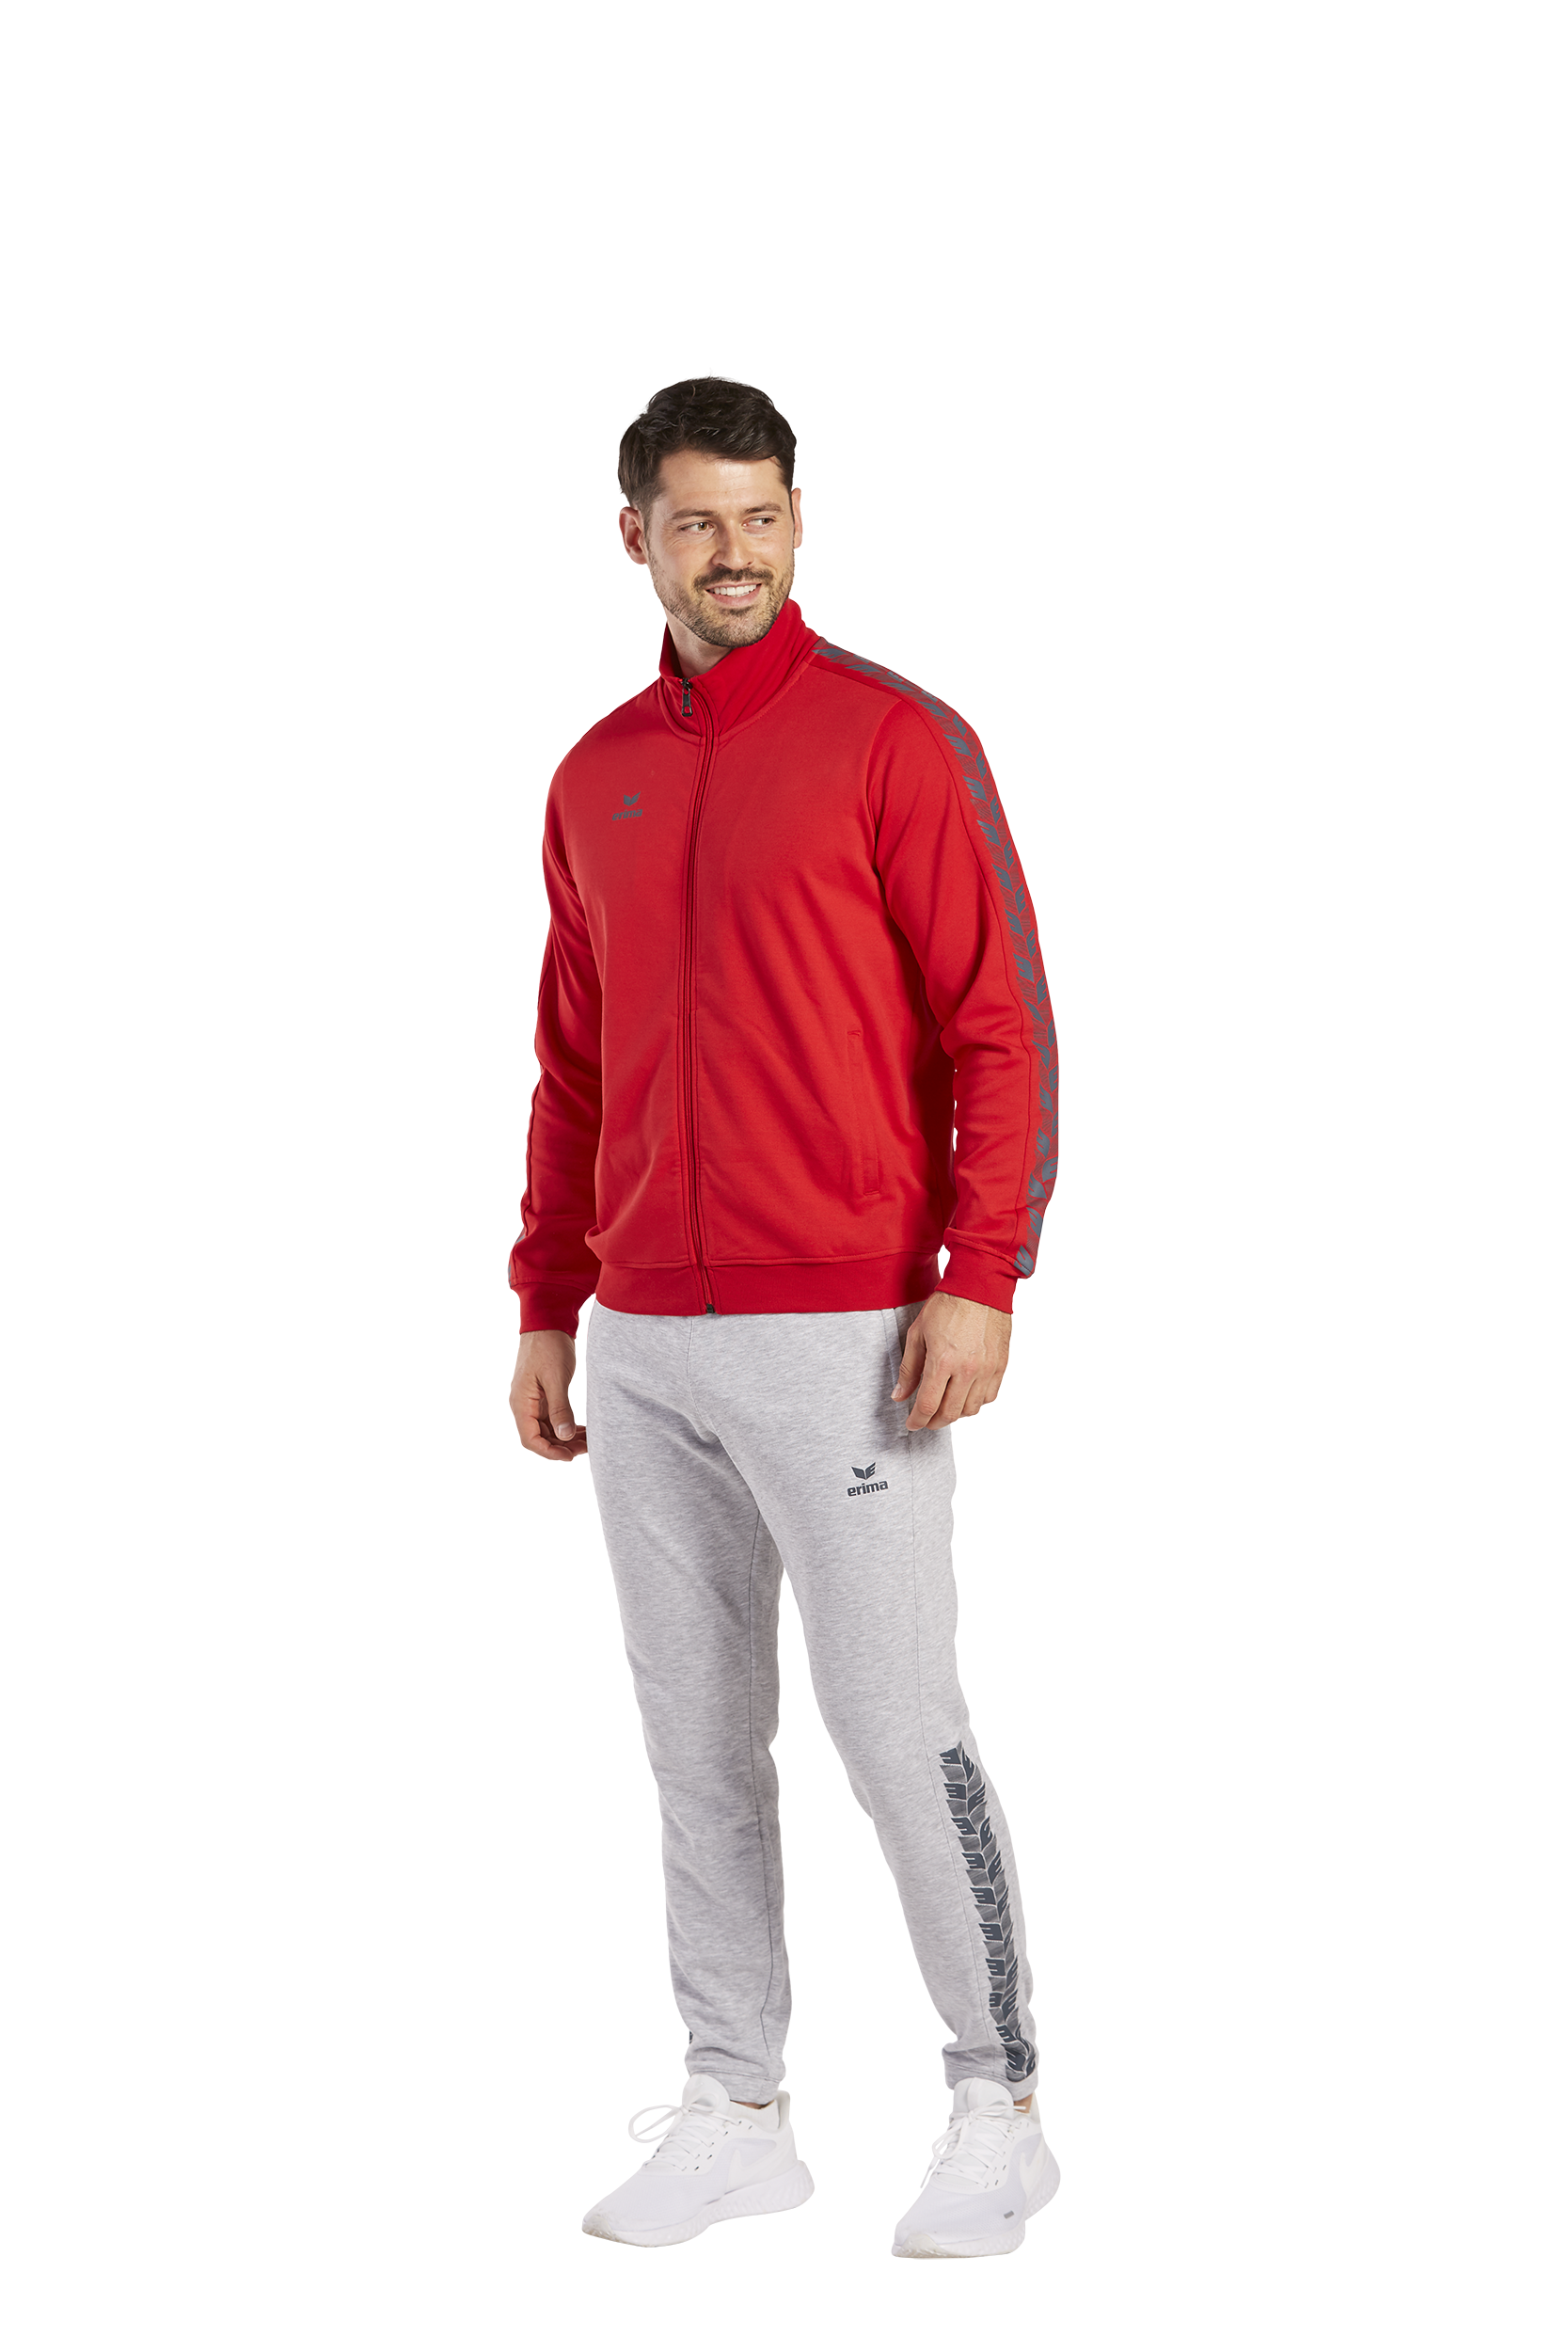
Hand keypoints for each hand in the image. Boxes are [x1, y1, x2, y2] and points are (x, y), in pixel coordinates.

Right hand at [509, 1328, 588, 1462]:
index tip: (571, 1455)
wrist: (547, 1322)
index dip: (550, 1452)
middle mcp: (523, 1405)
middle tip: (587, 1448)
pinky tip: (583, 1429)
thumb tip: (564, 1437)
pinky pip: (552, 1418)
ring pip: (547, 1429)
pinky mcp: (542, 1395)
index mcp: (521, 1403)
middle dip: (562, 1446)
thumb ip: (560, 1408)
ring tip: (589, 1439)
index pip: (531, 1439)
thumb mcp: (556, 1378)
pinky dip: (566, 1425)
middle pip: (540, 1437)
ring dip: (565, 1437)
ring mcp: (532, 1401)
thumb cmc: (549, 1346)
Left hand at [892, 1293, 1012, 1430]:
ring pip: (971, 1409)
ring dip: (955, 1414)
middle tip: (925, 1420)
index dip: (917, 1420)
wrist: (980, 1287)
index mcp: (942, 1360)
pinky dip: (975, 1403)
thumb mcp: (918, 1333)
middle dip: (934, 1422)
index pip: (928, 1405)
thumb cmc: (948, 1305)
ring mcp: (987, 1369)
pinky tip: (964, 1396)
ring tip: (944, 1407)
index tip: (911, 1424)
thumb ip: (909, 1368)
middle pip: (950, 1413)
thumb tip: (899, 1395)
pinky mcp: (1000, 1365)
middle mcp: (967, 1369)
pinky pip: (989, 1397)